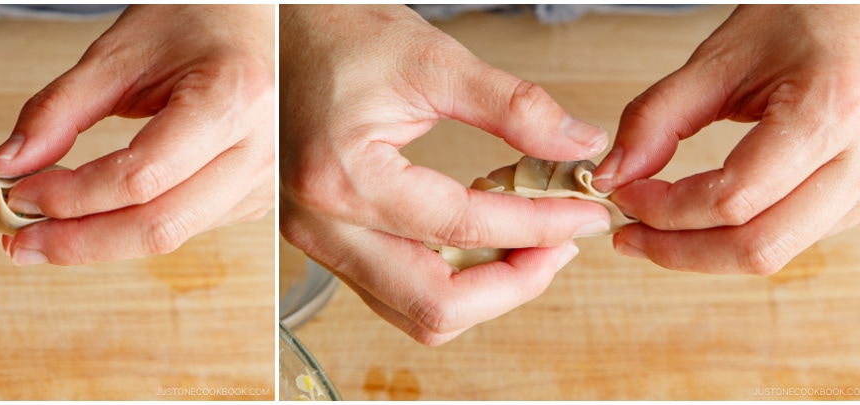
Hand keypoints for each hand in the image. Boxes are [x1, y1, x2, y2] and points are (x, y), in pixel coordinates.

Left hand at [0, 5, 274, 264]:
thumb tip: (10, 165)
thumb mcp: (120, 53)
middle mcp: (260, 148)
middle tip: (23, 240)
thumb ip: (60, 110)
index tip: (20, 195)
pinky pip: (185, 229)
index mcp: (233, 98)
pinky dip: (131, 230)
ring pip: (172, 237)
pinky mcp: (254, 198)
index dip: (72, 197)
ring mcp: (263, 180)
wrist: (252, 19)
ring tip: (46, 232)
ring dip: (101, 242)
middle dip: (80, 241)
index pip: (140, 177)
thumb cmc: (197, 20)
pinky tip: (95, 220)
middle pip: (159, 226)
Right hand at [279, 5, 611, 344]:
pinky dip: (448, 278)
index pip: (460, 228)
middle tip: (560, 245)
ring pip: (413, 312)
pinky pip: (394, 291)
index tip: (583, 214)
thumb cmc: (337, 36)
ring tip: (527, 244)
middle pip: (434, 305)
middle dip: (513, 284)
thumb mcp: (432, 60)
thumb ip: (511, 107)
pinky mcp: (324, 242)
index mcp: (345, 178)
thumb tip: (578, 143)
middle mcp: (323, 227)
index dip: (538, 227)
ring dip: (482, 292)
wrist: (277, 35)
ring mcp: (319, 242)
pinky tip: (480, 239)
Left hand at [592, 5, 859, 273]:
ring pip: (774, 253)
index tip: (623, 194)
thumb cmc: (806, 20)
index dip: (664, 209)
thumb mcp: (721, 58)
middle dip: (677, 250)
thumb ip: (658, 117)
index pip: (732, 199)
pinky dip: (735, 239)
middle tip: (629, 233)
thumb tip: (613, 176)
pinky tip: (700, 221)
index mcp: (829, 113)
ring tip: (655, 227)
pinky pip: (790, 241)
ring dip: (704, 251)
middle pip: (756, 247)